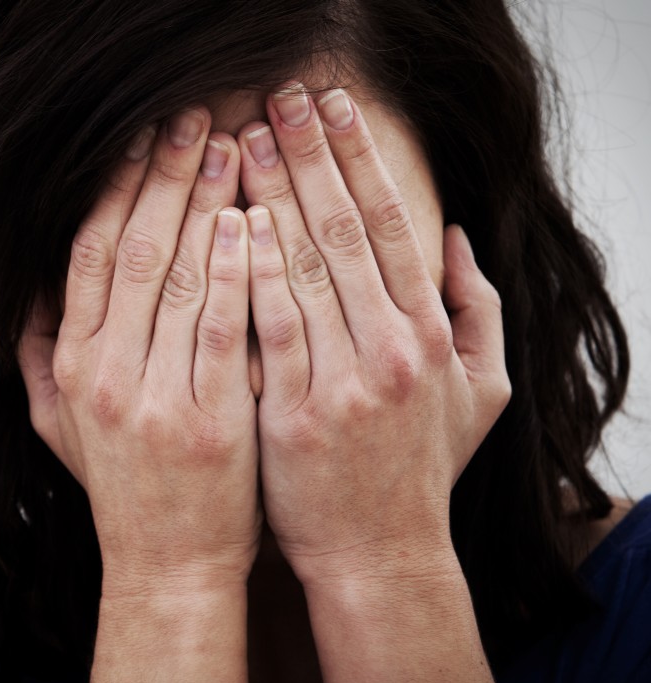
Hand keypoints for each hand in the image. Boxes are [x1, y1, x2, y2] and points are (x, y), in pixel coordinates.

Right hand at [17, 109, 261, 592]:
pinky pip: (221, 331)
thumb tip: (28, 290)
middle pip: (133, 251)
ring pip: (177, 280)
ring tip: (230, 149)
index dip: (117, 190)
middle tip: (195, 120)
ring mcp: (155, 399)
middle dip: (164, 178)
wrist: (169, 567)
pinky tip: (251, 223)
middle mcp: (105, 375)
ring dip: (204, 206)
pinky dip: (234, 273)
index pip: (89, 255)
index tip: (145, 141)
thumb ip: (37, 355)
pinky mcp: (210, 421)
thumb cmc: (123, 490)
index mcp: (72, 366)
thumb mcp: (58, 428)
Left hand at [237, 85, 510, 580]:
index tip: (333, 109)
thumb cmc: (421, 471)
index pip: (391, 226)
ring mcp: (341, 384)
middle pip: (342, 232)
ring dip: (271, 196)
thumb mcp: (479, 393)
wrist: (380, 555)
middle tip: (278, 100)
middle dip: (310, 157)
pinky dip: (249, 274)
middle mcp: (391, 350)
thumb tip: (455, 239)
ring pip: (301, 269)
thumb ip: (477, 312)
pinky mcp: (291, 416)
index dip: (360, 160)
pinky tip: (229, 225)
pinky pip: (266, 331)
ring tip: (244, 139)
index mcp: (430, 336)